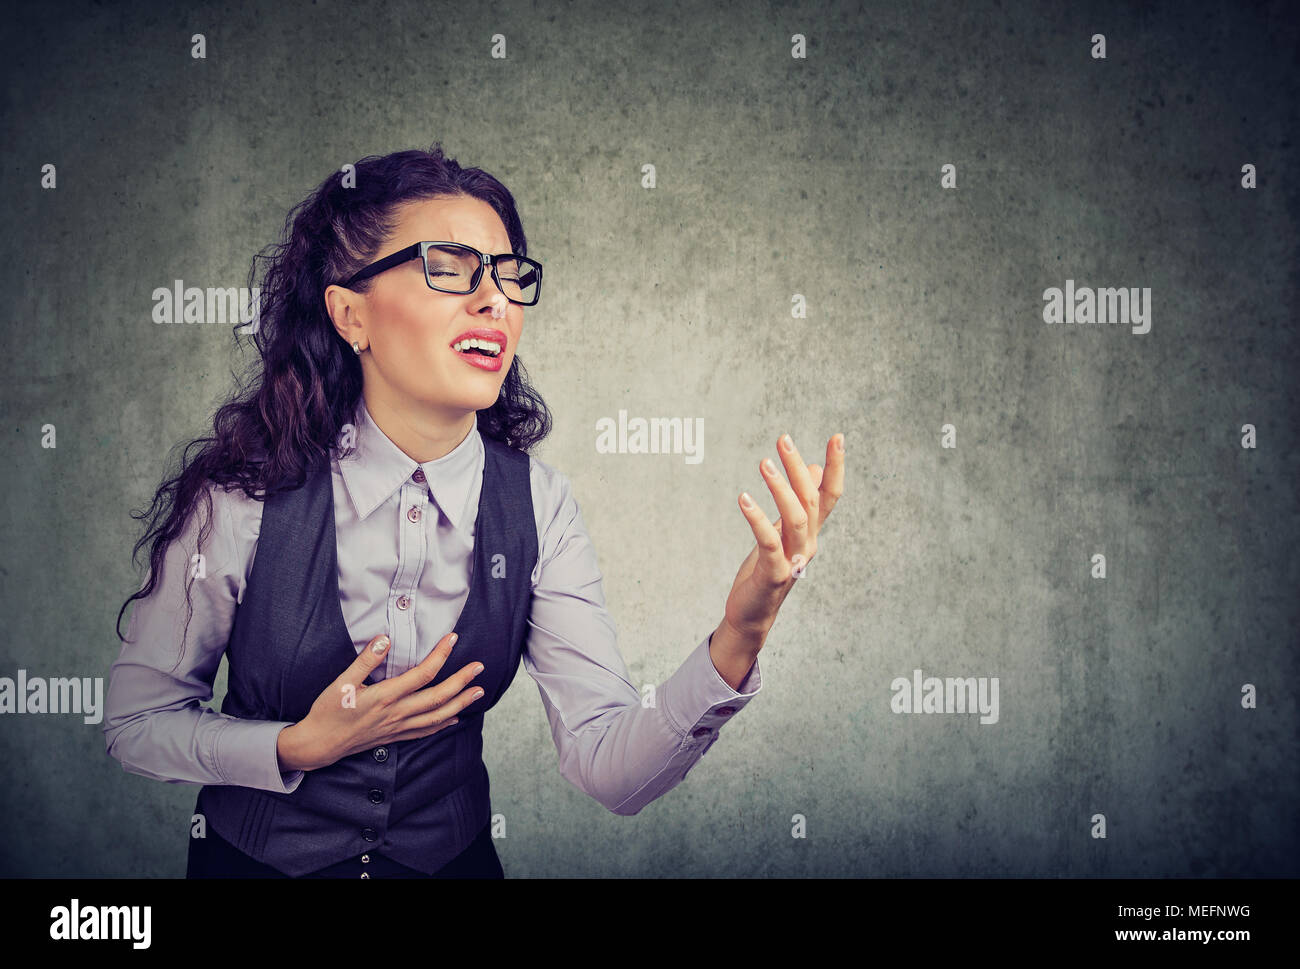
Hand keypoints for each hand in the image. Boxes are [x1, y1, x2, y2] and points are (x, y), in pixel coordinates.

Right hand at [277, 631, 484, 771]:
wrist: (320, 744)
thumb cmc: (329, 711)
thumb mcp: (342, 682)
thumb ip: (365, 660)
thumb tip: (384, 638)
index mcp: (385, 696)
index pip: (422, 673)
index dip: (441, 655)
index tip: (453, 638)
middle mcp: (397, 713)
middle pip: (438, 697)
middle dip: (462, 681)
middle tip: (480, 667)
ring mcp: (398, 727)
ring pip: (437, 716)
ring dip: (460, 704)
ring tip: (478, 692)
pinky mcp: (395, 736)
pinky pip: (426, 731)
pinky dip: (443, 724)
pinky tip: (455, 718)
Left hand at [723, 432, 844, 639]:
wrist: (752, 613)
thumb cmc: (766, 569)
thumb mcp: (783, 531)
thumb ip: (800, 503)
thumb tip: (814, 469)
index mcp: (811, 532)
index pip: (830, 495)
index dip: (836, 467)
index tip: (838, 437)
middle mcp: (808, 544)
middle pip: (811, 500)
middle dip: (798, 468)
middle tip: (783, 440)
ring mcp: (793, 560)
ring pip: (795, 518)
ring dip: (781, 489)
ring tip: (764, 463)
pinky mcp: (774, 574)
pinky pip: (768, 542)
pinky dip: (757, 519)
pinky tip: (744, 499)